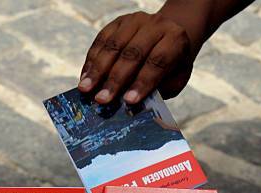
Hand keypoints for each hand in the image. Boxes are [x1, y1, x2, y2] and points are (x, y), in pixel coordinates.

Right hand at [78, 11, 194, 104]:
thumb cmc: (172, 66)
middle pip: (132, 54)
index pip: (158, 62)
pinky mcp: (119, 21)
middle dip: (115, 79)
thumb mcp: (174, 80)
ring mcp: (135, 21)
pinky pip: (101, 39)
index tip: (128, 101)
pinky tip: (85, 76)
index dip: (142, 82)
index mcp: (175, 40)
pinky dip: (92, 60)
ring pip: (113, 45)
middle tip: (101, 99)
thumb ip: (157, 90)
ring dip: (97, 70)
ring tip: (86, 88)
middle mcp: (156, 26)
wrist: (169, 37)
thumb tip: (132, 104)